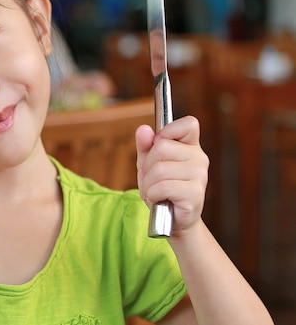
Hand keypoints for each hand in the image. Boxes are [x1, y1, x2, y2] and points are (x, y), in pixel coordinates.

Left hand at [135, 116, 208, 235]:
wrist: (170, 220)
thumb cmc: (160, 190)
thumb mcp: (147, 165)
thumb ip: (145, 146)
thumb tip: (144, 129)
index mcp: (190, 146)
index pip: (188, 124)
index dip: (168, 131)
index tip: (158, 145)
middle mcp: (199, 158)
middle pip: (162, 147)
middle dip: (147, 166)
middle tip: (150, 180)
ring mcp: (199, 175)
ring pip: (160, 169)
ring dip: (147, 184)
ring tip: (153, 192)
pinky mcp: (195, 193)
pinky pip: (163, 186)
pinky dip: (152, 194)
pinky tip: (158, 200)